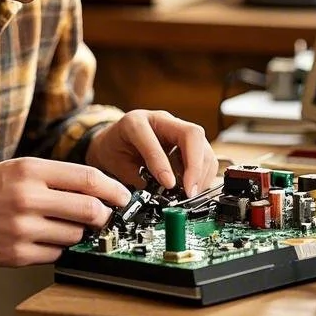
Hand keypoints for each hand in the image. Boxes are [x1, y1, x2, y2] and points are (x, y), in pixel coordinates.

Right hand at [0, 158, 130, 266]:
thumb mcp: (13, 170)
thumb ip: (53, 178)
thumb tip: (97, 192)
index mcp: (28, 169)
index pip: (88, 178)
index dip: (114, 189)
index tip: (124, 197)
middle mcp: (27, 197)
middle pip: (90, 209)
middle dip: (103, 216)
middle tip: (102, 218)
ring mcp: (22, 228)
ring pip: (75, 235)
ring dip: (75, 234)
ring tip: (56, 227)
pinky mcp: (17, 255)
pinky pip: (55, 255)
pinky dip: (55, 250)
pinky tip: (37, 240)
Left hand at [84, 111, 217, 197]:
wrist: (112, 141)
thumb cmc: (113, 150)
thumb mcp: (116, 165)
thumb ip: (136, 177)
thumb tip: (160, 195)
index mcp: (134, 123)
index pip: (153, 139)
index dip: (162, 163)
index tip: (169, 185)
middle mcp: (160, 120)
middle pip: (191, 134)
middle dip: (195, 166)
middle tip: (190, 191)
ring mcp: (176, 127)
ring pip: (202, 144)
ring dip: (201, 172)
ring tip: (190, 193)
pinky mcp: (186, 139)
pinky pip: (203, 154)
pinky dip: (202, 173)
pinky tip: (192, 187)